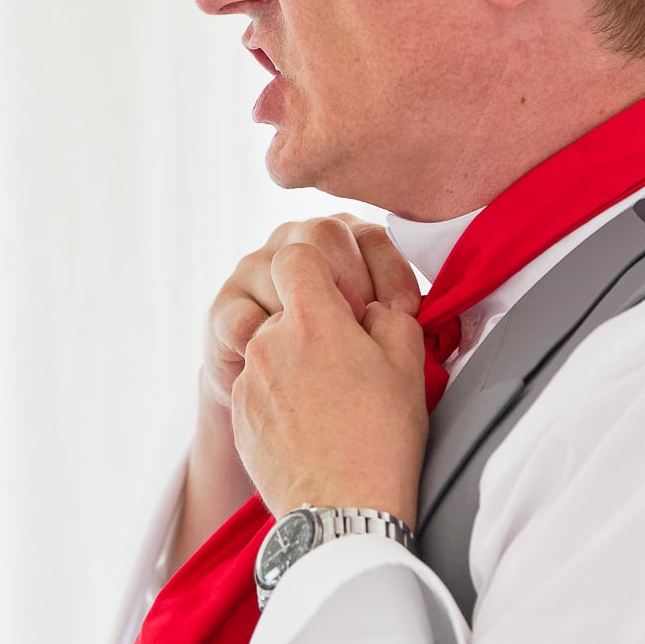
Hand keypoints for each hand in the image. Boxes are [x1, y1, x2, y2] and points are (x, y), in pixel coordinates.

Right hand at [202, 215, 421, 408]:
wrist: (280, 409)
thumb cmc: (339, 370)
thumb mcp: (380, 338)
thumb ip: (398, 318)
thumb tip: (420, 317)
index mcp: (343, 241)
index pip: (370, 236)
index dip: (391, 271)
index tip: (405, 311)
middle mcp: (296, 241)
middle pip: (322, 234)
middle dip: (351, 281)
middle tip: (365, 325)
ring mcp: (255, 269)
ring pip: (278, 267)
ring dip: (309, 313)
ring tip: (326, 352)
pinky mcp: (224, 307)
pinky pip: (241, 316)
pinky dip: (264, 343)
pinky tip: (283, 369)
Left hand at [230, 243, 429, 526]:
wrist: (344, 513)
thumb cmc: (382, 438)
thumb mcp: (407, 362)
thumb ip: (388, 314)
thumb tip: (369, 310)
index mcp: (311, 319)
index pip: (298, 254)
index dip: (325, 268)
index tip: (346, 299)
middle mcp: (269, 341)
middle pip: (288, 305)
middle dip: (315, 321)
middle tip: (349, 360)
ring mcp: (249, 379)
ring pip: (273, 346)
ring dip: (298, 359)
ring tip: (333, 400)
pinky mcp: (239, 414)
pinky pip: (260, 386)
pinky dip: (283, 395)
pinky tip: (312, 425)